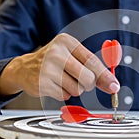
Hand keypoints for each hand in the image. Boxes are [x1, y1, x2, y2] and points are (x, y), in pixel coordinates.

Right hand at [0, 33, 119, 100]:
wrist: (24, 68)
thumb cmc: (54, 62)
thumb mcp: (72, 57)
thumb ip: (93, 69)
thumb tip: (112, 84)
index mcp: (66, 42)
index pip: (92, 61)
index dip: (105, 75)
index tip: (114, 86)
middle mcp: (56, 52)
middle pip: (87, 77)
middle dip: (89, 84)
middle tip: (81, 81)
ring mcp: (47, 68)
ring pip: (77, 89)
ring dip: (74, 89)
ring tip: (63, 80)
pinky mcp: (41, 83)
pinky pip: (64, 96)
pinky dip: (63, 93)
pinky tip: (54, 85)